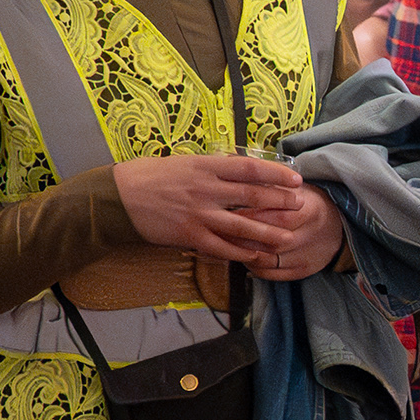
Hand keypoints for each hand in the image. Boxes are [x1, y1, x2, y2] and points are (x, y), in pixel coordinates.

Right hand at [113, 153, 344, 278]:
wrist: (118, 198)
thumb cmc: (148, 176)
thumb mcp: (182, 162)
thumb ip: (210, 168)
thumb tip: (236, 170)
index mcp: (205, 166)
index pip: (250, 168)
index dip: (276, 173)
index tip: (295, 178)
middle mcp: (207, 189)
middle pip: (253, 196)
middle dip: (280, 202)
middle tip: (301, 206)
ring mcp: (200, 214)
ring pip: (243, 225)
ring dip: (269, 233)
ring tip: (289, 238)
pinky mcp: (190, 236)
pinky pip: (223, 247)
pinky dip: (242, 252)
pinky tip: (256, 257)